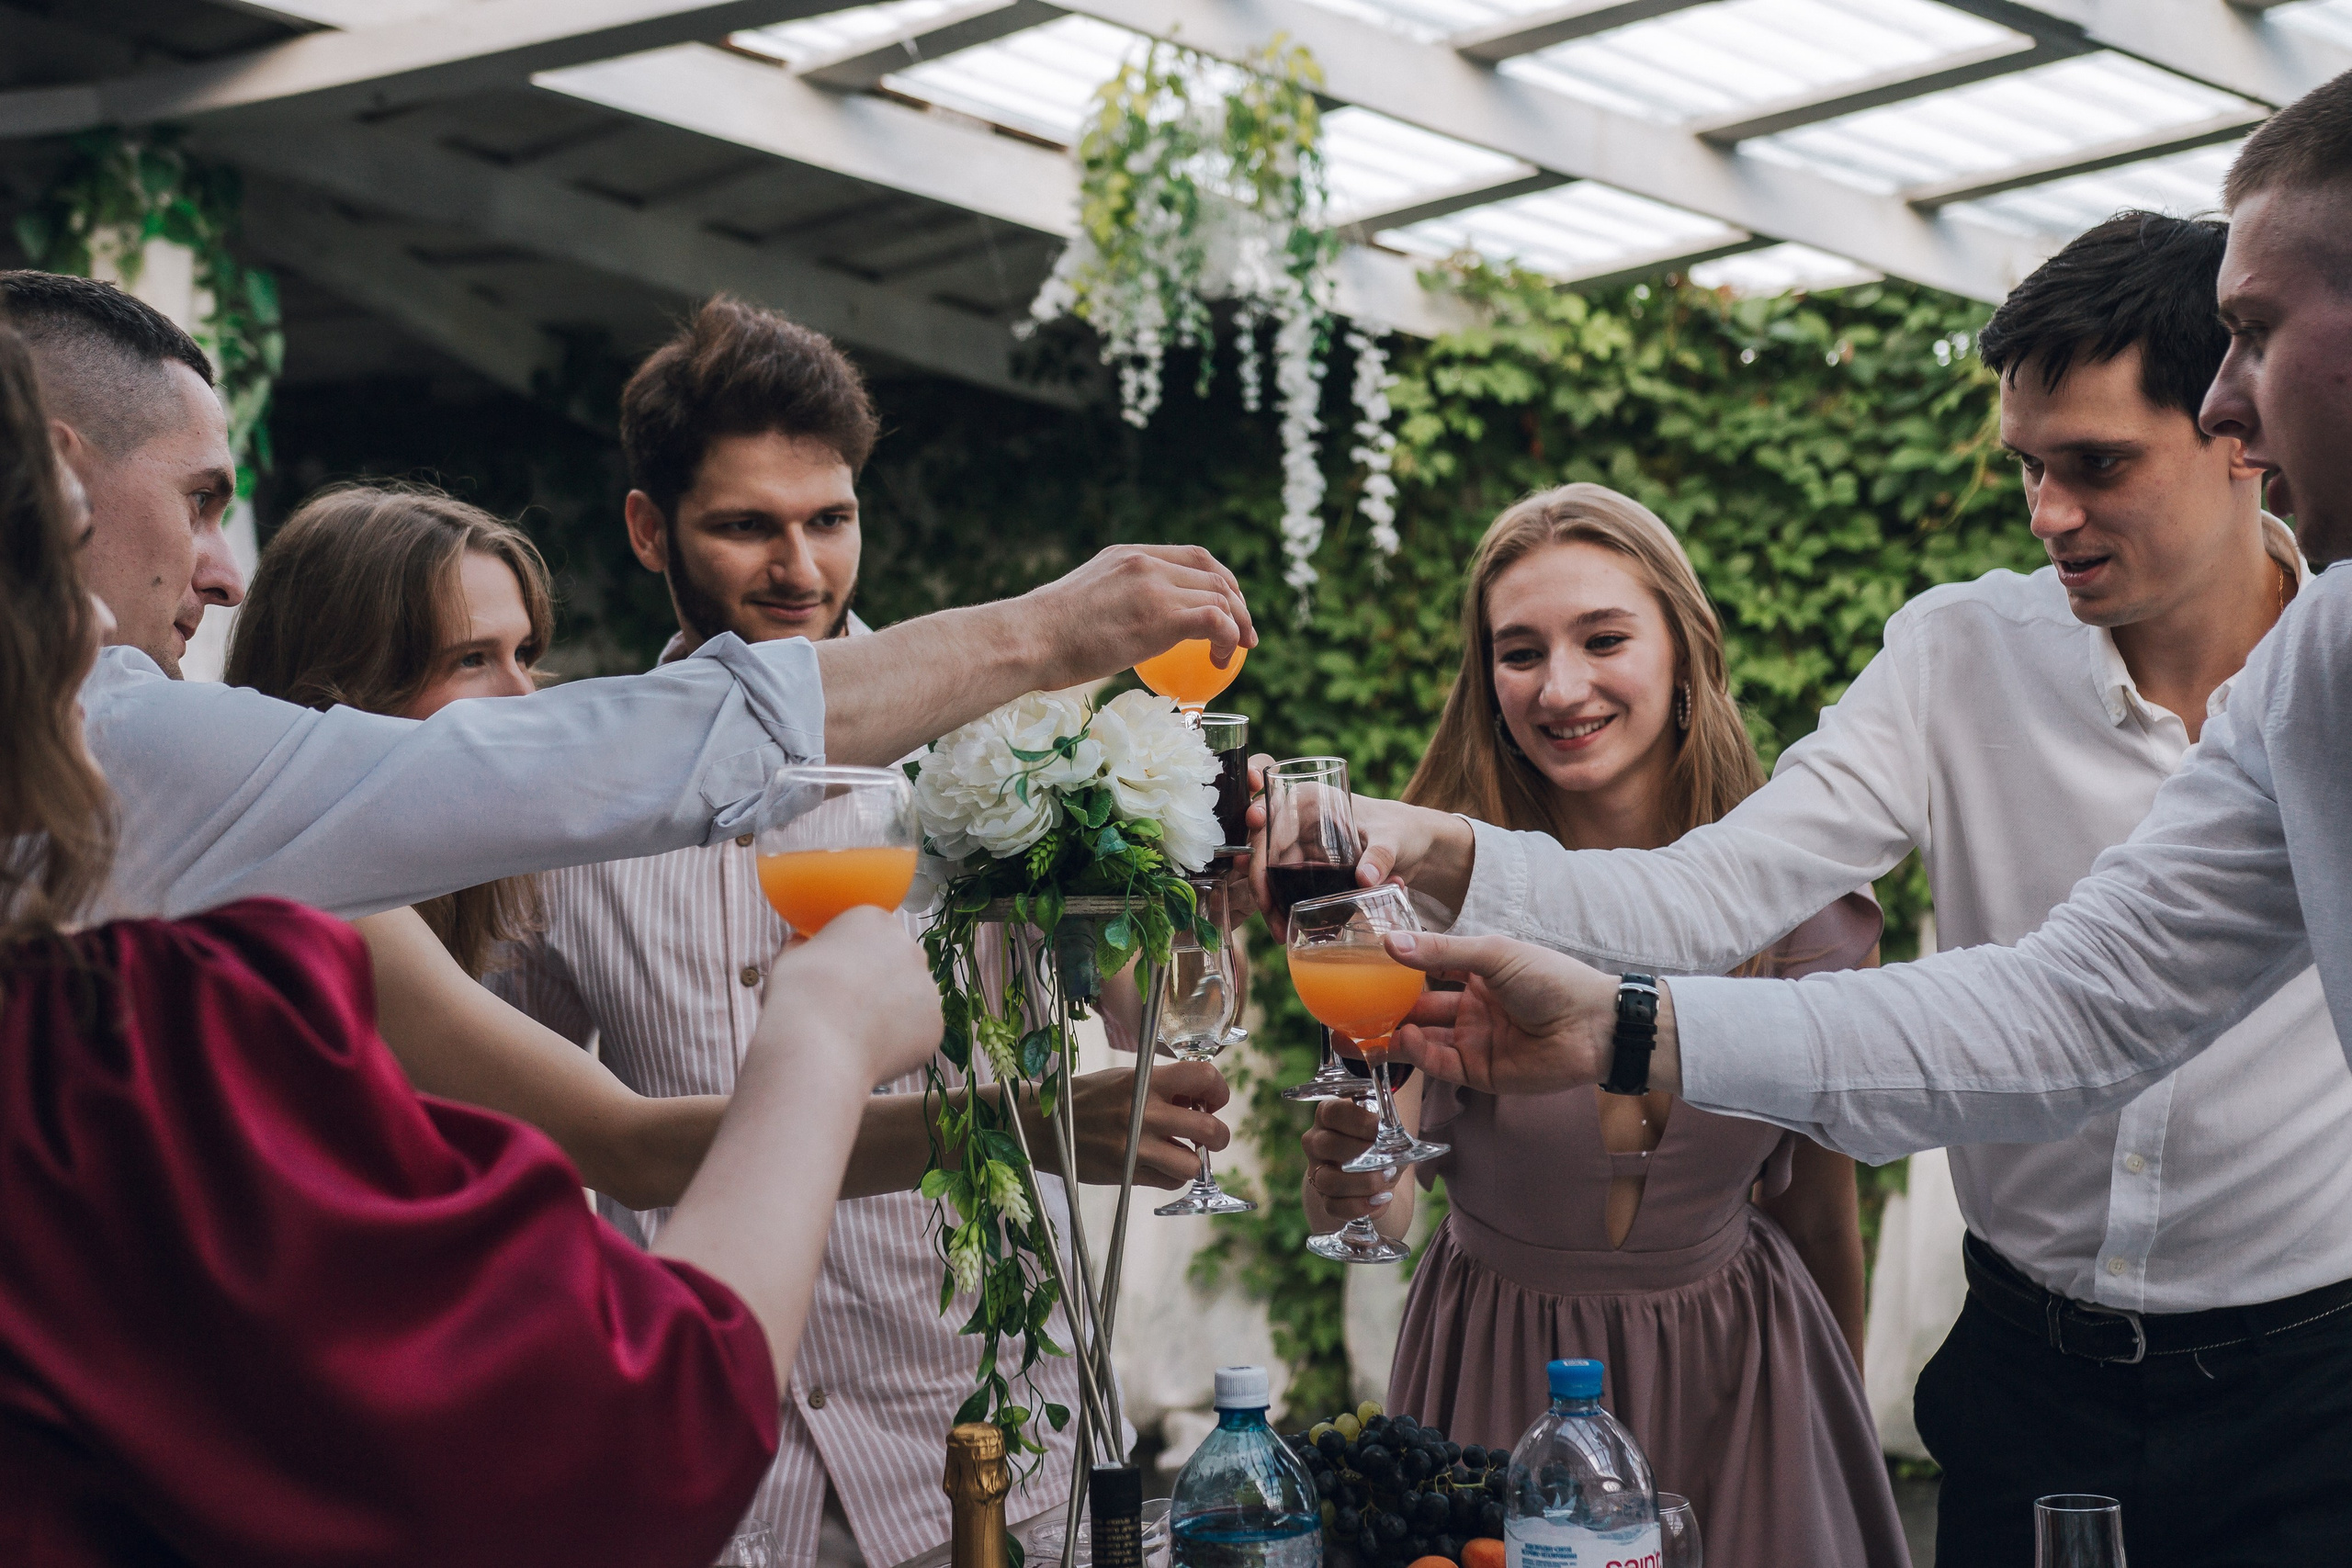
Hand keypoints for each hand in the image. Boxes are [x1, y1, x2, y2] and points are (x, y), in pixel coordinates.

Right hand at [765, 907, 943, 1088]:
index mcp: (874, 920)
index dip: (851, 955)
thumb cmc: (797, 998)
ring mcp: (928, 986)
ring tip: (856, 1034)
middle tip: (849, 1006)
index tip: (835, 975)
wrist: (818, 1048)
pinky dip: (899, 1041)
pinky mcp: (935, 1024)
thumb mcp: (789, 959)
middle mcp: (910, 947)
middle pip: (896, 961)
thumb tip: (802, 943)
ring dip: (891, 1010)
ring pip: (909, 997)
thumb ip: (804, 947)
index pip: (870, 932)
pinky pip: (916, 1030)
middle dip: (878, 980)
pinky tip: (872, 1052)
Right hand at [1025, 544, 1255, 688]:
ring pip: (1220, 596)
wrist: (1028, 639)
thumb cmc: (1042, 636)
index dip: (1218, 579)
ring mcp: (1154, 585)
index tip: (1226, 604)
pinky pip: (1216, 620)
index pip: (1190, 556)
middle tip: (1243, 632)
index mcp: (1126, 555)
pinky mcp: (1162, 615)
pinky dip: (1229, 638)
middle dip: (1237, 602)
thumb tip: (1122, 633)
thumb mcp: (1082, 604)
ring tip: (1237, 651)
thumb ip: (1111, 605)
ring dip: (1238, 624)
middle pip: (1213, 573)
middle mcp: (1144, 561)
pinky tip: (1222, 660)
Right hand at [1054, 1059, 1232, 1188]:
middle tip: (1210, 1134)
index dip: (1219, 1089)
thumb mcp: (1125, 1078)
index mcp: (1143, 1081)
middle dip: (1220, 1134)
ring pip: (1193, 1164)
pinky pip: (1171, 1181)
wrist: (1042, 1127)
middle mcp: (1142, 1114)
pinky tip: (1160, 1164)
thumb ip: (1162, 1085)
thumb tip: (1200, 1098)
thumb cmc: (1088, 1098)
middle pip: (1210, 1128)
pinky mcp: (1126, 1174)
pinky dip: (1173, 1175)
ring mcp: (1135, 1148)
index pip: (1202, 1075)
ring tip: (1181, 1151)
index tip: (1213, 1099)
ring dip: (1194, 1160)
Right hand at [1244, 755, 1470, 937]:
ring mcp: (1300, 844)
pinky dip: (1283, 906)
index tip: (1245, 861)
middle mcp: (1298, 819)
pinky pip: (1286, 886)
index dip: (1254, 837)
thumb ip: (1381, 855)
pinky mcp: (1307, 867)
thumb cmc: (1403, 829)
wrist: (1416, 847)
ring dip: (1270, 903)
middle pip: (1264, 849)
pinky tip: (1286, 928)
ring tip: (1281, 932)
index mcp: (1311, 799)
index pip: (1271, 814)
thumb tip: (1365, 879)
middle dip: (1261, 885)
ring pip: (1271, 873)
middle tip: (1273, 918)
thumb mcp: (1392, 838)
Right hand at [1302, 1096, 1405, 1221]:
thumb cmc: (1380, 1143)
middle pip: (1325, 1145)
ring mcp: (1316, 1171)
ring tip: (1386, 1178)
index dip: (1358, 1120)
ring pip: (1327, 1180)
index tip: (1380, 1128)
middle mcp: (1315, 1141)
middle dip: (1359, 1152)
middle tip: (1385, 1156)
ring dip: (1362, 1182)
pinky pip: (1333, 1206)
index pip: (1332, 1113)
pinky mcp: (1323, 1197)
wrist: (1376, 1171)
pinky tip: (1380, 1198)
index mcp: (1328, 1115)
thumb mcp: (1388, 1133)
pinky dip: (1360, 1205)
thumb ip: (1391, 1134)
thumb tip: (1397, 1146)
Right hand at [1382, 930, 1614, 1094]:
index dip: (1397, 971)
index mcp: (1476, 974)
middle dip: (1386, 1011)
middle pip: (1419, 1010)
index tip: (1363, 967)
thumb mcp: (1493, 955)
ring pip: (1424, 1040)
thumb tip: (1390, 942)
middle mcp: (1471, 1008)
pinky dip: (1419, 1053)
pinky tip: (1404, 1038)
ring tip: (1366, 1028)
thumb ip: (1441, 952)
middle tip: (1350, 1009)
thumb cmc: (1551, 979)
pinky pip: (1441, 1064)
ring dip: (1395, 1034)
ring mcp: (1474, 1041)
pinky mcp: (1480, 1072)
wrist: (1593, 1026)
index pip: (1427, 971)